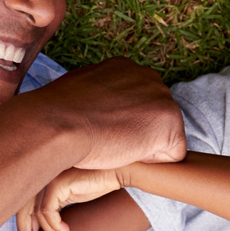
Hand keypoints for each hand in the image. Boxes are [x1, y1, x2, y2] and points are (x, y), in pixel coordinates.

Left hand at [15, 167, 126, 230]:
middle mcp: (43, 177)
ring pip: (38, 212)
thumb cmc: (97, 185)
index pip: (22, 203)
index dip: (21, 225)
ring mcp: (49, 178)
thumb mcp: (70, 199)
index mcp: (43, 179)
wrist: (117, 172)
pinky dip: (55, 226)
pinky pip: (48, 211)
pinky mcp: (58, 183)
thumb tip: (37, 229)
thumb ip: (54, 209)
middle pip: (23, 207)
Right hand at [30, 57, 184, 169]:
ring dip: (143, 147)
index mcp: (125, 68)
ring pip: (164, 136)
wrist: (56, 123)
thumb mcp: (77, 92)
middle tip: (106, 139)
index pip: (137, 104)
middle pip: (154, 119)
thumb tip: (93, 110)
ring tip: (113, 145)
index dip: (121, 124)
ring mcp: (161, 97)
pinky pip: (173, 154)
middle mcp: (148, 76)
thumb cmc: (56, 115)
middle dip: (137, 134)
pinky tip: (126, 153)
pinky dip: (153, 162)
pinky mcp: (170, 121)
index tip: (101, 129)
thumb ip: (98, 96)